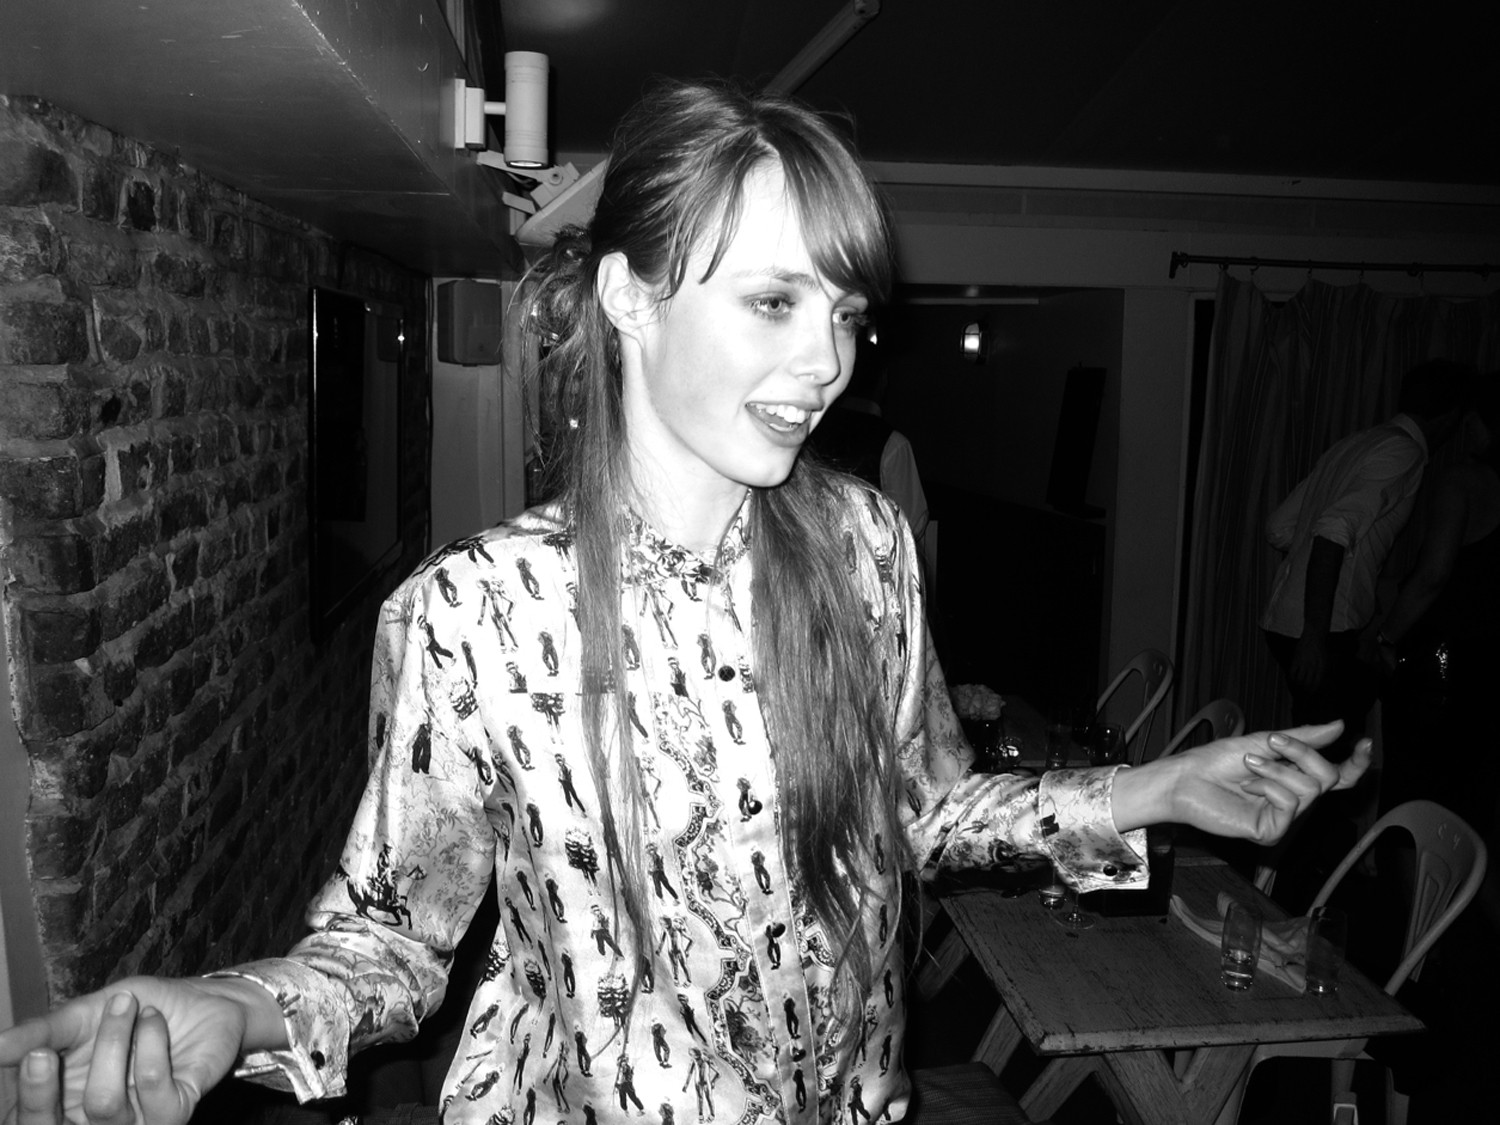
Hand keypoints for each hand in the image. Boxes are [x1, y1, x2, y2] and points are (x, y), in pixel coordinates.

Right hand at [0, 976, 253, 1124]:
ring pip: (102, 1105)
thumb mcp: (83, 1013)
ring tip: (129, 1006)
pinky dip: (150, 1041)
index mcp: (64, 1103)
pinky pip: (151, 1084)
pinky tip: (155, 1019)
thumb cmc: (138, 1009)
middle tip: (45, 1050)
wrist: (203, 999)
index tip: (32, 1054)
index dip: (26, 1095)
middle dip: (41, 1091)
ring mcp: (136, 1122)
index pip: (27, 1121)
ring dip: (113, 1042)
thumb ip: (42, 1033)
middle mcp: (95, 1122)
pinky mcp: (174, 1112)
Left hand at [1165, 721, 1370, 843]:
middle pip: (1330, 777)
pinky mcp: (1272, 830)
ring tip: (1249, 764)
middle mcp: (1294, 798)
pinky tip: (1248, 785)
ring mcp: (1284, 816)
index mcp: (1294, 776)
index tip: (1365, 743)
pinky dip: (1269, 786)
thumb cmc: (1216, 761)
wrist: (1185, 779)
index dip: (1357, 763)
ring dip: (1277, 769)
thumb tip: (1339, 725)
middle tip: (1275, 742)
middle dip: (1305, 754)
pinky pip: (1290, 803)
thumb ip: (1302, 738)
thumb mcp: (1263, 741)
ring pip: (1310, 789)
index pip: (1337, 776)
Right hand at [1288, 633, 1328, 693]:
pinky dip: (1291, 678)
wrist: (1313, 637)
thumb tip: (1318, 682)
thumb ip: (1322, 671)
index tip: (1310, 692)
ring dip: (1298, 685)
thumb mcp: (1324, 660)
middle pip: (1307, 683)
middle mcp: (1313, 667)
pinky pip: (1292, 673)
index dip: (1312, 690)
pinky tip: (1292, 679)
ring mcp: (1304, 663)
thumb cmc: (1319, 649)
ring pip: (1299, 680)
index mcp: (1321, 668)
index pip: (1316, 683)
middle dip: (1305, 690)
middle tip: (1303, 692)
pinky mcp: (1296, 660)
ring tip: (1297, 686)